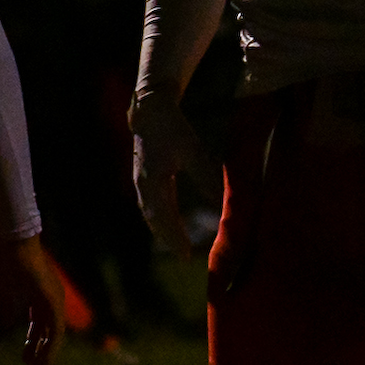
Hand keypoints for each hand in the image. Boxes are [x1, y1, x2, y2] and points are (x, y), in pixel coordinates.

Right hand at [0, 234, 66, 364]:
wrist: (12, 243)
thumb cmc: (5, 265)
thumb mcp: (3, 297)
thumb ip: (5, 314)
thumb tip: (0, 332)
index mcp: (39, 298)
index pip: (40, 326)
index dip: (33, 343)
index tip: (25, 359)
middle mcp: (51, 299)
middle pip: (48, 331)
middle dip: (40, 352)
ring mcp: (54, 298)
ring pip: (54, 332)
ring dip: (47, 353)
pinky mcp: (52, 299)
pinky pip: (55, 327)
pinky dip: (50, 344)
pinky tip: (45, 356)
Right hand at [129, 89, 217, 258]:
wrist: (150, 108)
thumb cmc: (172, 128)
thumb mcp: (192, 151)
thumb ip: (206, 175)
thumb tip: (222, 199)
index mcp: (153, 183)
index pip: (165, 218)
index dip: (176, 237)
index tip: (187, 255)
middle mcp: (143, 185)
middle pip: (155, 219)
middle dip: (169, 238)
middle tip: (185, 256)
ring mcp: (141, 180)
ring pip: (151, 212)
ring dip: (162, 228)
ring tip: (177, 244)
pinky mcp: (145, 174)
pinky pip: (151, 202)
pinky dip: (159, 215)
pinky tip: (167, 219)